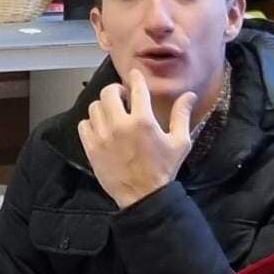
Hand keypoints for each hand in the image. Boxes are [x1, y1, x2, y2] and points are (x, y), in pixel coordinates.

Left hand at [78, 70, 196, 208]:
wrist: (143, 197)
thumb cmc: (163, 170)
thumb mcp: (179, 143)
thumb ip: (181, 116)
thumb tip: (189, 95)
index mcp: (143, 121)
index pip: (136, 87)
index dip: (135, 78)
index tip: (134, 77)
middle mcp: (120, 125)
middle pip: (109, 92)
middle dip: (116, 91)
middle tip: (123, 98)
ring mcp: (103, 137)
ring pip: (95, 107)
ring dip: (104, 106)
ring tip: (112, 114)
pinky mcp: (92, 149)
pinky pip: (84, 125)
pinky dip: (90, 123)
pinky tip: (101, 128)